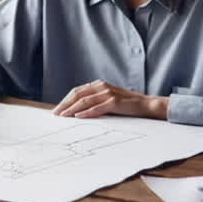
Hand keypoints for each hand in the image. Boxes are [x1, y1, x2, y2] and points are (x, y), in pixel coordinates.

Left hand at [52, 80, 168, 119]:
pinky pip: (97, 107)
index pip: (77, 91)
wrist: (146, 105)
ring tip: (63, 116)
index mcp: (99, 85)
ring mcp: (108, 93)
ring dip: (72, 109)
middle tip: (56, 114)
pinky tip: (78, 117)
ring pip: (85, 101)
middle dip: (65, 104)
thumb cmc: (126, 105)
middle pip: (77, 94)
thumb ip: (95, 101)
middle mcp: (102, 86)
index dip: (66, 100)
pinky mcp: (114, 101)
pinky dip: (86, 112)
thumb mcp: (108, 99)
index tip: (57, 109)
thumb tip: (77, 112)